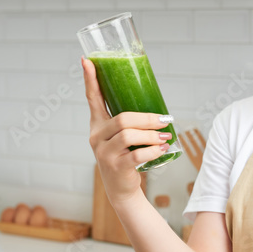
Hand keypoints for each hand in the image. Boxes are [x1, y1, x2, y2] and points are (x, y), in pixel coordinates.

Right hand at [81, 56, 173, 207]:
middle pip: (122, 119)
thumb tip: (158, 110)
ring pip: (128, 135)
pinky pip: (136, 154)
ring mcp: (104, 153)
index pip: (92, 99)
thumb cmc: (126, 158)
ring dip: (151, 135)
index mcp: (97, 125)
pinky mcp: (115, 167)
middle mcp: (97, 137)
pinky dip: (152, 151)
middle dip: (146, 119)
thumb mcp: (123, 139)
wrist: (122, 190)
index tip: (87, 61)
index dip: (90, 80)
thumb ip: (131, 124)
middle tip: (164, 120)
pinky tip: (161, 150)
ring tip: (165, 137)